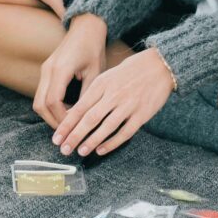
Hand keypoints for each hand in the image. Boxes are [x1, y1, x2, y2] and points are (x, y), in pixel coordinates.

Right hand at [34, 13, 106, 128]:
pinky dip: (51, 106)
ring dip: (50, 115)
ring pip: (38, 101)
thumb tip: (86, 119)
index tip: (74, 130)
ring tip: (68, 124)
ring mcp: (45, 70)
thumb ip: (89, 95)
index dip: (62, 119)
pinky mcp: (46, 71)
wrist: (85, 26)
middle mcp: (48, 70)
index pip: (53, 102)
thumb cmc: (94, 47)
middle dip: (53, 121)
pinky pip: (43, 94)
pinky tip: (67, 111)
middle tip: (68, 133)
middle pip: (40, 105)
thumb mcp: (96, 72)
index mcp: (60, 69)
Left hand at [53, 47, 176, 157]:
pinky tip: (101, 149)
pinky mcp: (141, 115)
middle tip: (63, 149)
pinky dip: (112, 142)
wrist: (160, 66)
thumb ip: (94, 92)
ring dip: (91, 141)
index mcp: (102, 84)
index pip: (80, 107)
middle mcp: (113, 95)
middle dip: (74, 136)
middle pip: (89, 119)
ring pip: (106, 127)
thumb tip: (76, 112)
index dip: (66, 124)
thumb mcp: (109, 75)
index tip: (56, 137)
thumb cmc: (131, 70)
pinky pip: (124, 132)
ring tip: (80, 151)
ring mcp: (128, 105)